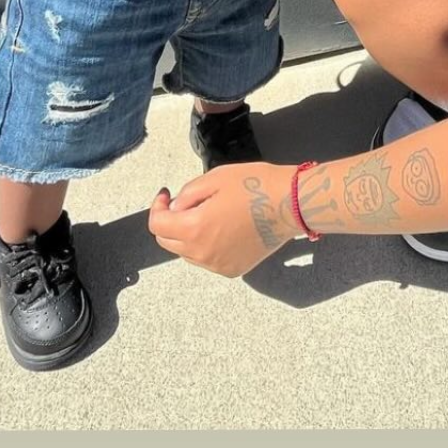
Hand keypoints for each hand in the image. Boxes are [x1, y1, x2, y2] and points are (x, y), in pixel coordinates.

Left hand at [148, 162, 298, 277]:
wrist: (290, 205)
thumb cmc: (255, 186)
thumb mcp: (213, 178)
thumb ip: (187, 195)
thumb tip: (177, 208)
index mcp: (194, 229)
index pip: (157, 225)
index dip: (157, 207)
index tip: (166, 194)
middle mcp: (202, 253)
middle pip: (168, 242)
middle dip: (169, 222)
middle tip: (184, 204)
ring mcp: (218, 265)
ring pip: (187, 253)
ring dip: (187, 236)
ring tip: (207, 215)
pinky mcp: (233, 269)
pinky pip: (208, 260)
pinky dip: (206, 246)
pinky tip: (222, 229)